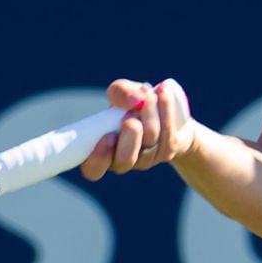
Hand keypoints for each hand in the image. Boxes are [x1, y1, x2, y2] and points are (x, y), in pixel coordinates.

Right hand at [80, 78, 197, 180]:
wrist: (165, 110)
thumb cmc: (134, 104)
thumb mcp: (122, 93)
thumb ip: (120, 92)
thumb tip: (135, 100)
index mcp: (102, 152)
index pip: (93, 170)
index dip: (99, 158)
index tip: (108, 136)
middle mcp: (123, 161)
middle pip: (125, 161)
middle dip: (129, 140)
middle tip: (131, 119)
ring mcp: (146, 159)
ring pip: (149, 144)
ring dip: (149, 116)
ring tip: (149, 94)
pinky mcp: (166, 152)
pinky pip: (167, 136)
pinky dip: (165, 112)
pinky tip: (164, 94)